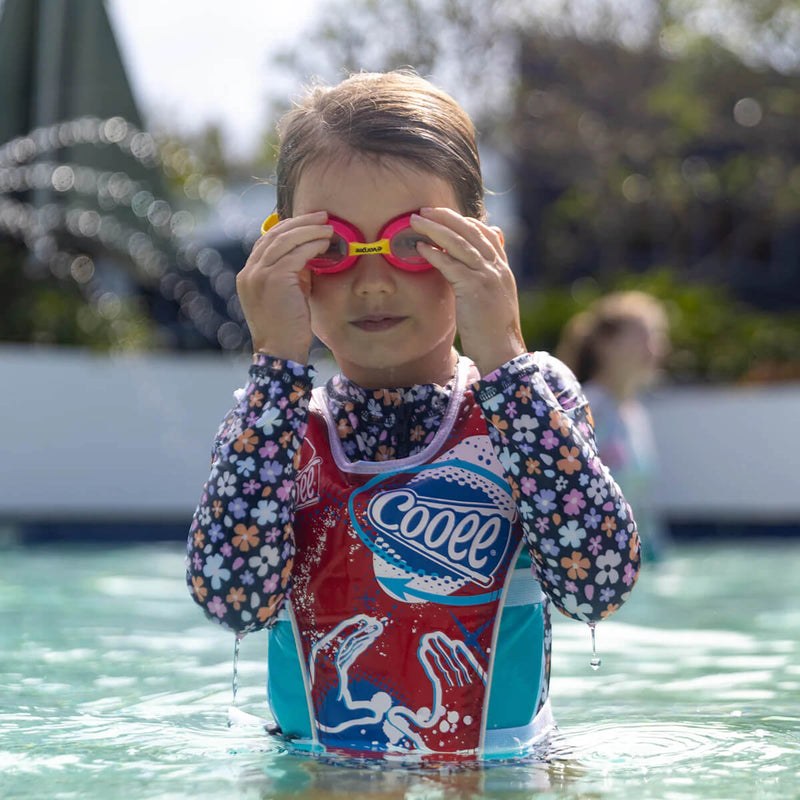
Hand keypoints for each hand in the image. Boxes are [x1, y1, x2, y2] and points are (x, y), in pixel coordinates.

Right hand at [236, 211, 331, 362]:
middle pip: (274, 234)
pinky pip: (296, 253)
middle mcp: (250, 272)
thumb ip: (293, 272)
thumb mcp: (287, 294)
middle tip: (322, 216)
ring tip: (328, 228)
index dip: (288, 228)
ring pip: (285, 239)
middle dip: (300, 222)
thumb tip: (311, 252)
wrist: (281, 351)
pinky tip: (325, 243)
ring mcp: (259, 274)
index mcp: (249, 275)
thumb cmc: (288, 327)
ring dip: (309, 230)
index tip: (308, 222)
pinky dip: (312, 245)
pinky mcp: (274, 279)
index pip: (266, 241)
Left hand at [411, 208, 525, 375]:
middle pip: (471, 232)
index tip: (447, 217)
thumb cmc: (494, 333)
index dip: (466, 223)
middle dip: (447, 218)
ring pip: (460, 243)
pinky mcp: (474, 288)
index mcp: (503, 271)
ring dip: (436, 228)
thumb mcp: (496, 302)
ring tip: (417, 221)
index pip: (487, 235)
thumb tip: (477, 271)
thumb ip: (488, 282)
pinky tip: (420, 247)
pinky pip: (451, 264)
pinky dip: (435, 253)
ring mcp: (487, 276)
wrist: (503, 351)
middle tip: (425, 210)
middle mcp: (497, 269)